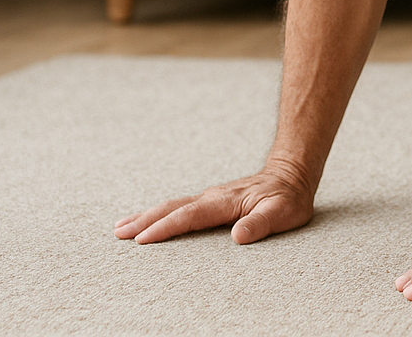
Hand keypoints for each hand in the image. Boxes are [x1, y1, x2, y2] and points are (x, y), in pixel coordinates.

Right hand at [114, 166, 313, 244]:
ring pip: (173, 206)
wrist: (292, 174)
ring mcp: (210, 197)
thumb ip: (261, 223)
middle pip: (172, 209)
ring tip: (121, 227)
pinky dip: (160, 213)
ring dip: (147, 216)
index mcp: (225, 202)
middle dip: (145, 221)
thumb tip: (238, 236)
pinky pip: (180, 207)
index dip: (166, 228)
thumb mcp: (283, 212)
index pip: (190, 216)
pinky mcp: (211, 200)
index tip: (143, 239)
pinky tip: (149, 220)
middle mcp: (213, 197)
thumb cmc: (289, 197)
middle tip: (119, 233)